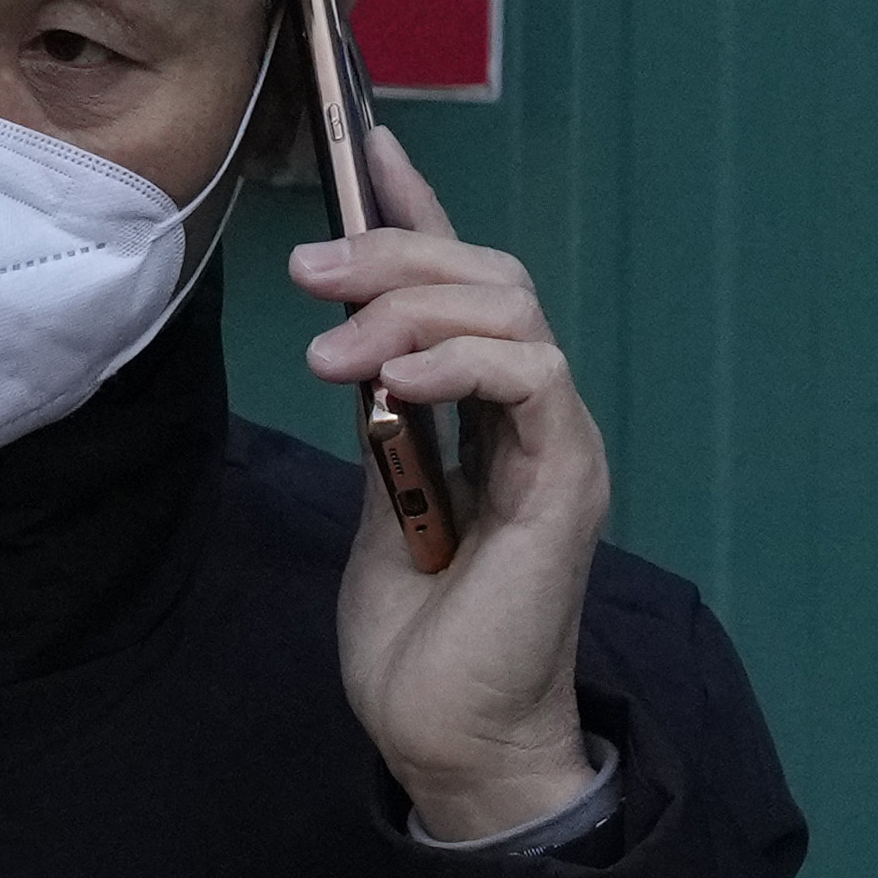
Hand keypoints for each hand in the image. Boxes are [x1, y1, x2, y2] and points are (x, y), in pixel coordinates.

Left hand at [290, 127, 606, 840]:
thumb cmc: (415, 630)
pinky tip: (395, 381)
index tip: (367, 147)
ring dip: (410, 306)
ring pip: (509, 309)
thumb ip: (379, 411)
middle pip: (490, 275)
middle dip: (397, 249)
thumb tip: (349, 335)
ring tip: (334, 350)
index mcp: (485, 409)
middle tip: (311, 272)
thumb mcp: (376, 491)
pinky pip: (531, 374)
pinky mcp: (566, 478)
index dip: (419, 208)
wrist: (446, 730)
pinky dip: (459, 359)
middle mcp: (532, 411)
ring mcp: (556, 440)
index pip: (464, 282)